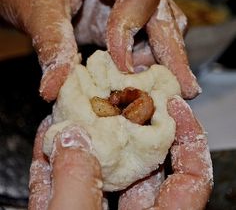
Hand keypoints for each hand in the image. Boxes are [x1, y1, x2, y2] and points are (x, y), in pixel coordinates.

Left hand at [0, 0, 199, 100]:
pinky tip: (143, 81)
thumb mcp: (40, 12)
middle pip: (164, 18)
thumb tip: (53, 90)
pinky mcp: (122, 24)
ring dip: (163, 62)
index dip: (131, 31)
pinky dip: (147, 64)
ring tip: (165, 89)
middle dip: (174, 55)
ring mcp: (127, 7)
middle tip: (186, 88)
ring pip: (161, 31)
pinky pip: (146, 42)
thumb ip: (52, 47)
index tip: (123, 68)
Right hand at [28, 97, 212, 209]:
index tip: (174, 104)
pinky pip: (66, 187)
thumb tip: (71, 140)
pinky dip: (56, 163)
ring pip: (99, 173)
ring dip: (86, 141)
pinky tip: (46, 140)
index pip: (190, 176)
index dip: (188, 136)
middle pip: (139, 165)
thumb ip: (77, 189)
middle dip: (126, 129)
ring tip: (77, 111)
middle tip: (116, 100)